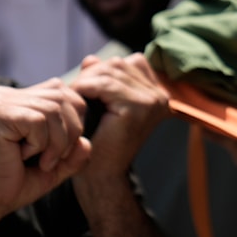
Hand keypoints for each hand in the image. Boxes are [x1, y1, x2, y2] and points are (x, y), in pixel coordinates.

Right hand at [0, 79, 90, 236]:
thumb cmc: (15, 183)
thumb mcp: (56, 164)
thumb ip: (76, 151)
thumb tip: (87, 142)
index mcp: (20, 97)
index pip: (67, 94)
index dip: (74, 123)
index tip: (57, 152)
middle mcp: (8, 93)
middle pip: (65, 98)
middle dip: (70, 133)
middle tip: (52, 160)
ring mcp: (0, 101)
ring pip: (54, 110)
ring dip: (57, 142)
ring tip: (40, 161)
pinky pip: (39, 120)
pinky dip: (40, 144)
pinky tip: (22, 157)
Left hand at [68, 53, 169, 179]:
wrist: (101, 177)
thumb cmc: (100, 143)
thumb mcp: (102, 105)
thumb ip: (100, 80)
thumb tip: (91, 59)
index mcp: (159, 93)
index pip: (131, 61)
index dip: (104, 70)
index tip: (84, 87)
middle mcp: (162, 95)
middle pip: (120, 63)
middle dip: (92, 74)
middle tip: (74, 92)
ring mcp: (153, 100)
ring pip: (112, 70)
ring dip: (86, 81)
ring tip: (74, 98)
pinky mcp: (139, 108)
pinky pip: (105, 84)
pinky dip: (86, 88)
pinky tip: (77, 101)